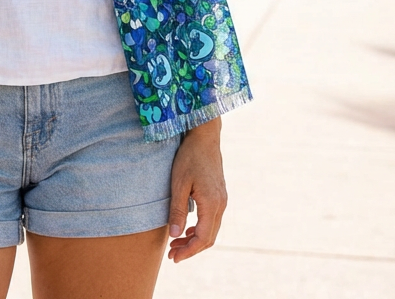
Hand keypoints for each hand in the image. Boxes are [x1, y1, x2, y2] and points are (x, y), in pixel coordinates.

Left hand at [166, 118, 226, 262]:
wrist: (204, 136)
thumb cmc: (189, 157)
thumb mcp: (178, 183)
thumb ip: (178, 210)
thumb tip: (175, 236)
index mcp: (212, 204)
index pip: (202, 238)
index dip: (188, 251)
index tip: (174, 258)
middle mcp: (221, 204)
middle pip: (209, 238)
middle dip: (191, 249)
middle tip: (172, 254)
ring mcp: (222, 200)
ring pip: (211, 230)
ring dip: (195, 240)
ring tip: (177, 243)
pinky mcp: (219, 195)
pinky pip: (212, 220)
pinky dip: (200, 229)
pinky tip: (188, 228)